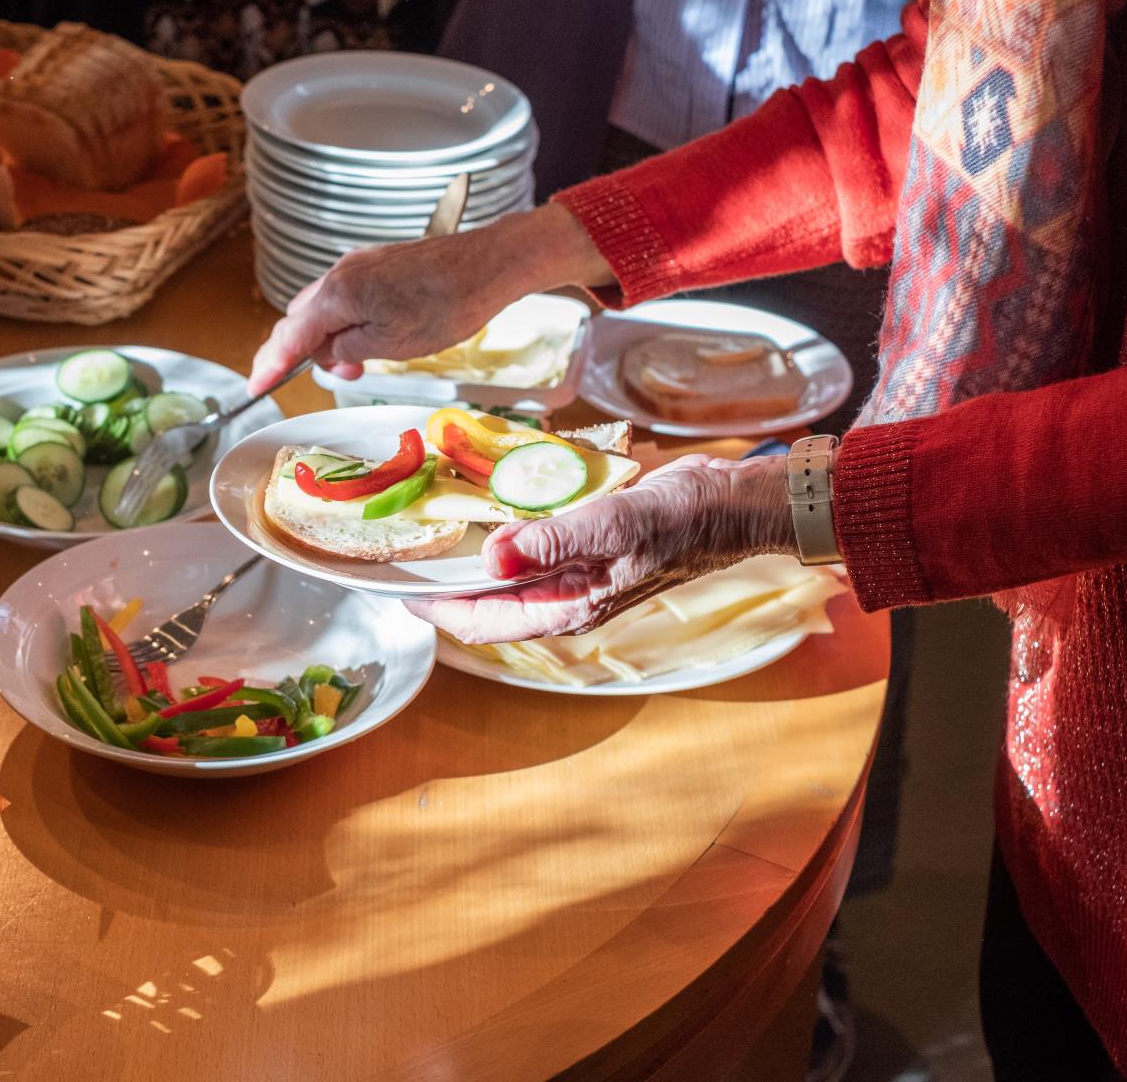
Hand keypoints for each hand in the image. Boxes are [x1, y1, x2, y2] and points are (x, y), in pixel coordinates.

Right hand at [247, 203, 614, 394]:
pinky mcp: (377, 264)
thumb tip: (329, 354)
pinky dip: (346, 321)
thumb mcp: (391, 344)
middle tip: (336, 378)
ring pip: (323, 307)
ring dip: (330, 338)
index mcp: (337, 295)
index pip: (289, 336)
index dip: (270, 365)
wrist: (487, 265)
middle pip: (300, 319)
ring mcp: (358, 265)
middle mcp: (339, 274)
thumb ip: (347, 351)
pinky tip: (370, 338)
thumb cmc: (447, 305)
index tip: (257, 387)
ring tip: (359, 363)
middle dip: (304, 353)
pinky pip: (345, 296)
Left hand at [406, 454, 796, 642]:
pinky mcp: (581, 551)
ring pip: (503, 582)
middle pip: (485, 606)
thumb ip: (554, 542)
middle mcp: (565, 599)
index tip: (395, 590)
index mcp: (570, 607)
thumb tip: (490, 557)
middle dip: (441, 591)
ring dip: (465, 566)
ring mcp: (573, 577)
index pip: (484, 622)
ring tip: (424, 541)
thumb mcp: (616, 524)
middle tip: (397, 561)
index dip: (436, 611)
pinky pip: (526, 554)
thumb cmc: (682, 519)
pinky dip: (497, 541)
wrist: (730, 504)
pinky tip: (478, 517)